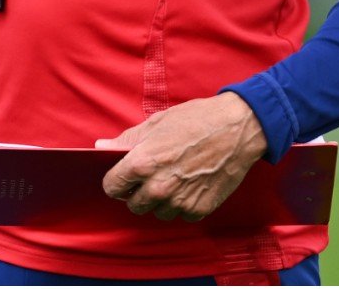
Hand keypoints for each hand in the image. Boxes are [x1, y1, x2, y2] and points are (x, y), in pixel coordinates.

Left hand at [97, 92, 266, 221]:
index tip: (123, 176)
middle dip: (137, 192)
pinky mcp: (200, 209)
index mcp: (141, 164)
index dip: (116, 181)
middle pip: (133, 205)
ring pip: (157, 212)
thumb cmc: (194, 121)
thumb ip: (126, 141)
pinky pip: (181, 215)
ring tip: (173, 178)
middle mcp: (158, 188)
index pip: (112, 187)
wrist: (237, 129)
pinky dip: (183, 205)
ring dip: (160, 201)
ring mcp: (180, 202)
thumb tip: (101, 147)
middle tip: (151, 176)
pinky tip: (190, 185)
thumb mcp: (155, 124)